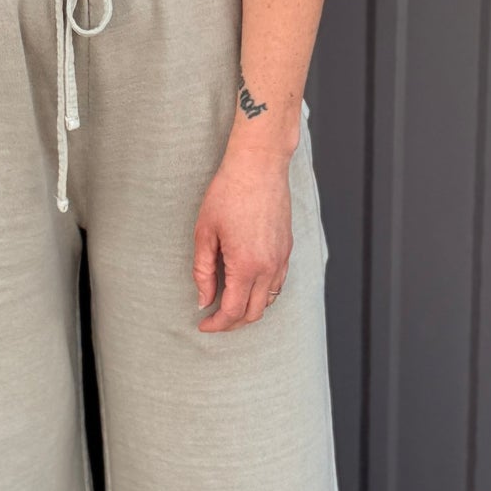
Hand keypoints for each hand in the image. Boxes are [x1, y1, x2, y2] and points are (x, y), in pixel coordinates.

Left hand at [192, 145, 293, 331]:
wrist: (259, 166)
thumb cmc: (228, 193)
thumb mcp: (205, 233)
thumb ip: (203, 271)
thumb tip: (204, 300)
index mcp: (246, 265)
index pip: (233, 311)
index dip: (216, 324)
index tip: (203, 324)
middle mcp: (269, 267)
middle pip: (253, 313)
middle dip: (232, 323)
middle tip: (214, 319)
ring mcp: (282, 258)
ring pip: (269, 300)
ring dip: (249, 309)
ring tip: (229, 304)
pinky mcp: (287, 248)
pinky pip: (278, 283)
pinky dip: (263, 293)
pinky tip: (247, 286)